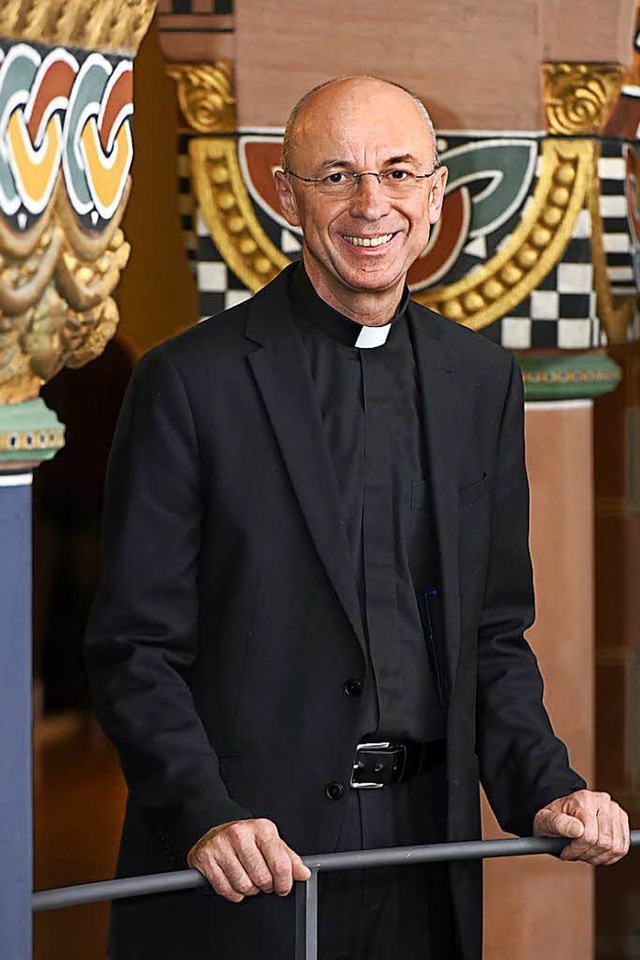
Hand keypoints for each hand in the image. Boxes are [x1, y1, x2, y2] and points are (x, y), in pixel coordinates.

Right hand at [188, 818, 310, 901]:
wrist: (216, 832)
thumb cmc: (246, 840)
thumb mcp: (270, 843)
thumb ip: (289, 859)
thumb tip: (303, 873)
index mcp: (262, 828)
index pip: (280, 864)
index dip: (284, 882)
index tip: (283, 886)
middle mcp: (240, 833)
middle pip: (262, 878)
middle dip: (265, 886)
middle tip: (262, 879)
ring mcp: (221, 845)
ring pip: (244, 886)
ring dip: (249, 890)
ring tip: (247, 878)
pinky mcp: (205, 858)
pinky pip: (226, 890)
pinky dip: (233, 893)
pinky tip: (233, 881)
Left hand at [533, 789, 629, 864]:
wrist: (563, 811)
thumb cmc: (553, 816)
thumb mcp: (545, 819)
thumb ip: (558, 823)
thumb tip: (577, 830)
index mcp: (584, 799)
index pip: (589, 836)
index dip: (577, 850)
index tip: (566, 852)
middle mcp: (603, 801)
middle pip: (604, 843)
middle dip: (587, 854)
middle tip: (575, 854)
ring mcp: (614, 810)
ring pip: (615, 847)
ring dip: (599, 857)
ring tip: (585, 853)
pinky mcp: (622, 819)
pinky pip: (623, 847)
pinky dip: (609, 856)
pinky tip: (595, 853)